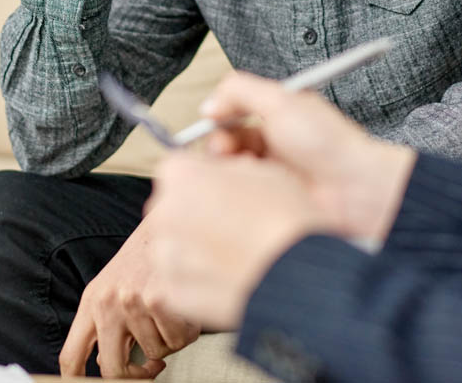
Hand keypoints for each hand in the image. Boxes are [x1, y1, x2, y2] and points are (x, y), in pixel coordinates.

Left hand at [58, 213, 200, 377]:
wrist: (170, 222)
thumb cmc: (144, 257)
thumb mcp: (112, 286)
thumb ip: (105, 324)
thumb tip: (107, 363)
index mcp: (91, 302)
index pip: (71, 357)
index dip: (77, 382)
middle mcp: (107, 303)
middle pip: (113, 369)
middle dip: (136, 375)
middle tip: (152, 366)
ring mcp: (133, 302)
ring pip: (156, 354)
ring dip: (169, 342)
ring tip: (170, 316)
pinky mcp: (160, 299)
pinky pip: (179, 341)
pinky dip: (187, 331)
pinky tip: (184, 311)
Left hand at [146, 153, 332, 329]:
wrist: (297, 273)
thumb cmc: (285, 219)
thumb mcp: (261, 170)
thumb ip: (227, 169)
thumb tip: (220, 177)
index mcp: (181, 174)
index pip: (178, 171)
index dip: (203, 182)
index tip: (221, 194)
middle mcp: (164, 212)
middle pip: (170, 209)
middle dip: (194, 215)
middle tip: (231, 228)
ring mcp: (167, 255)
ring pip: (172, 247)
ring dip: (194, 250)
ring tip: (232, 257)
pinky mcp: (174, 291)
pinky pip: (178, 282)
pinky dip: (197, 282)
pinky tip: (227, 280)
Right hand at [202, 72, 416, 246]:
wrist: (356, 190)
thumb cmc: (330, 144)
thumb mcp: (282, 101)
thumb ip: (241, 91)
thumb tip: (209, 104)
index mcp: (277, 116)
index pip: (233, 114)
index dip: (218, 119)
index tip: (211, 122)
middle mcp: (273, 144)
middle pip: (227, 143)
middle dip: (218, 145)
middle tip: (222, 151)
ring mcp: (272, 174)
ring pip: (232, 169)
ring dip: (227, 168)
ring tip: (236, 171)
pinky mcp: (271, 201)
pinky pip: (242, 194)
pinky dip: (237, 190)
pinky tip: (245, 190)